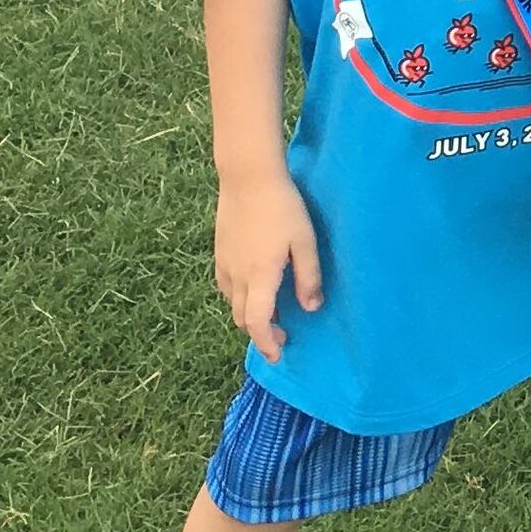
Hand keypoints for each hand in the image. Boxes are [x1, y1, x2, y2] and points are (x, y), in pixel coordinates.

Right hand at [213, 167, 323, 359]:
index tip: (278, 354)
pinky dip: (240, 296)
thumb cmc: (283, 207)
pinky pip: (226, 285)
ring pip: (232, 303)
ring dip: (250, 314)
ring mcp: (224, 264)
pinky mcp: (219, 252)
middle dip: (260, 333)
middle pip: (242, 318)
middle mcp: (237, 276)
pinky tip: (255, 285)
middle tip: (282, 333)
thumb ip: (308, 277)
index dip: (266, 344)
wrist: (248, 177)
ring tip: (273, 309)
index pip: (257, 323)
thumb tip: (311, 308)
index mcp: (259, 277)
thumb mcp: (305, 242)